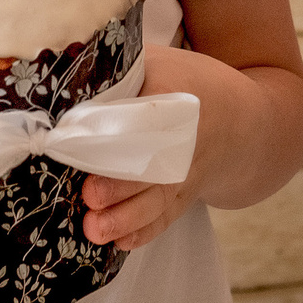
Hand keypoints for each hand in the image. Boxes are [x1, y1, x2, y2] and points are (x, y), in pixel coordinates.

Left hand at [74, 45, 239, 253]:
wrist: (243, 120)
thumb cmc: (187, 83)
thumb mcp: (157, 59)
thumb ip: (117, 63)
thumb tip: (59, 67)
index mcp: (179, 95)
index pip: (148, 115)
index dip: (118, 131)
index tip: (82, 143)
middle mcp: (188, 138)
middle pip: (153, 164)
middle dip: (121, 183)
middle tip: (89, 195)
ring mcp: (188, 172)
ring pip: (158, 199)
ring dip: (128, 216)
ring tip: (95, 227)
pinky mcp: (184, 196)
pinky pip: (166, 218)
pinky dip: (144, 231)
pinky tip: (120, 242)